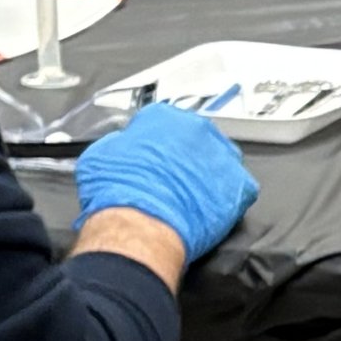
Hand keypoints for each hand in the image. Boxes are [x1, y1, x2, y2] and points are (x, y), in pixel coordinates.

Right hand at [73, 101, 255, 260]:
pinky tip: (210, 209)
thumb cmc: (118, 191)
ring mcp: (222, 156)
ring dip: (208, 175)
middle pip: (196, 139)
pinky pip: (239, 188)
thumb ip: (119, 144)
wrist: (141, 224)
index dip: (157, 144)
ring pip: (220, 161)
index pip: (164, 122)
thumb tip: (123, 147)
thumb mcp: (100, 156)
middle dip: (186, 157)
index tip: (154, 157)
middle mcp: (196, 129)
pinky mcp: (240, 185)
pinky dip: (228, 198)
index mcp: (163, 116)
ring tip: (192, 196)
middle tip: (173, 179)